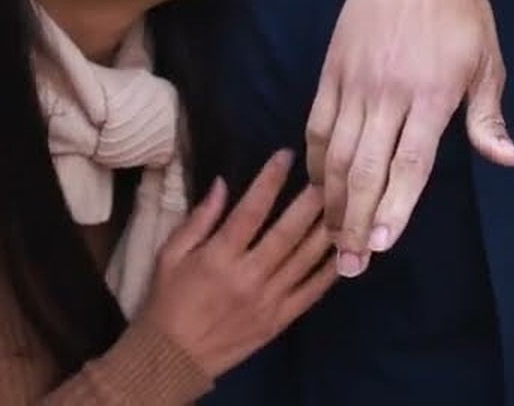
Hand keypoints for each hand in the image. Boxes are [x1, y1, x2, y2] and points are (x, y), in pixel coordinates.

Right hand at [141, 150, 338, 377]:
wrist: (173, 358)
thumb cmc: (168, 301)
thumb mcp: (170, 255)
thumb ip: (199, 220)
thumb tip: (223, 183)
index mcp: (218, 258)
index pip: (250, 211)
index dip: (270, 180)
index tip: (286, 155)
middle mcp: (248, 277)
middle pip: (287, 233)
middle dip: (310, 202)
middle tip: (330, 175)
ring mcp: (268, 300)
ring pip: (305, 260)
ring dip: (327, 230)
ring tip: (345, 203)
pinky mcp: (280, 320)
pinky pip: (311, 292)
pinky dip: (330, 271)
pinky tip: (345, 249)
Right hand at [304, 0, 513, 276]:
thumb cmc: (463, 12)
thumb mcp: (488, 63)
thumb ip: (489, 118)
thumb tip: (508, 161)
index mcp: (432, 93)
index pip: (410, 163)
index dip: (395, 207)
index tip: (382, 246)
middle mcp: (389, 91)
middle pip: (365, 168)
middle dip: (355, 222)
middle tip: (350, 263)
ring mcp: (355, 80)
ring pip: (334, 152)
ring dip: (332, 200)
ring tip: (332, 238)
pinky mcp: (332, 68)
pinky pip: (316, 123)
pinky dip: (314, 160)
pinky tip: (317, 187)